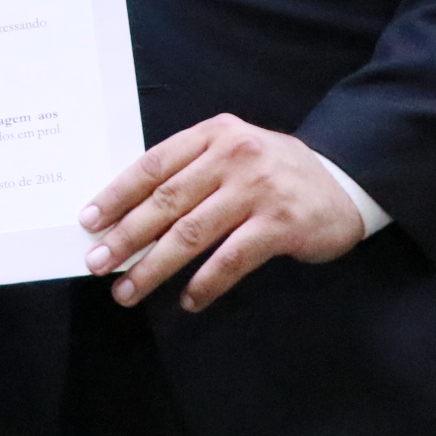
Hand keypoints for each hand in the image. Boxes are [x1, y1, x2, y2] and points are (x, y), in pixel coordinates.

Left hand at [81, 114, 366, 313]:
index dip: (117, 194)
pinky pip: (231, 259)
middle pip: (166, 201)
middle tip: (97, 262)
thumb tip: (128, 212)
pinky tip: (188, 301)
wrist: (346, 182)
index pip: (153, 165)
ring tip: (128, 290)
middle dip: (125, 235)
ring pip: (191, 233)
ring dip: (154, 266)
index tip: (89, 220)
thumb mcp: (233, 152)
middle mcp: (234, 156)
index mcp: (214, 134)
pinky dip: (205, 284)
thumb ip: (190, 170)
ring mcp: (259, 190)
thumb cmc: (275, 173)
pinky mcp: (282, 224)